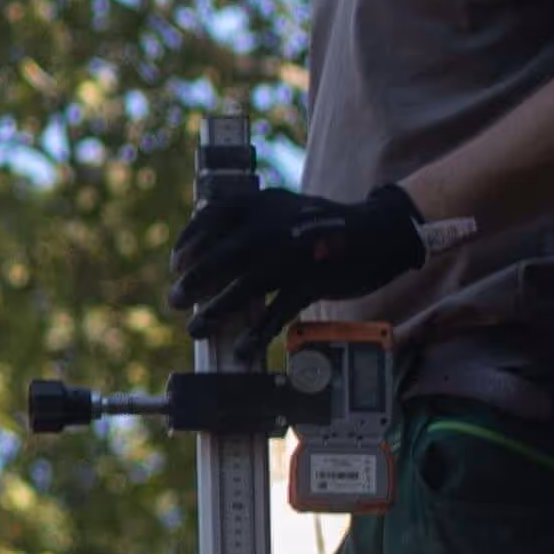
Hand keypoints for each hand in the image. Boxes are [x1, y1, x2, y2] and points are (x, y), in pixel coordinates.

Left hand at [170, 177, 427, 340]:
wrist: (378, 232)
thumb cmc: (322, 223)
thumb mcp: (282, 207)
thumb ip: (249, 218)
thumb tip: (206, 245)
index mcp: (261, 204)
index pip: (210, 217)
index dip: (187, 242)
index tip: (176, 264)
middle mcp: (272, 227)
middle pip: (219, 258)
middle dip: (193, 283)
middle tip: (175, 301)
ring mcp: (291, 256)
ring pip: (243, 289)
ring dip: (215, 312)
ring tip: (195, 329)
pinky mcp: (310, 282)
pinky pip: (277, 313)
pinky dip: (257, 334)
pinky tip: (242, 350)